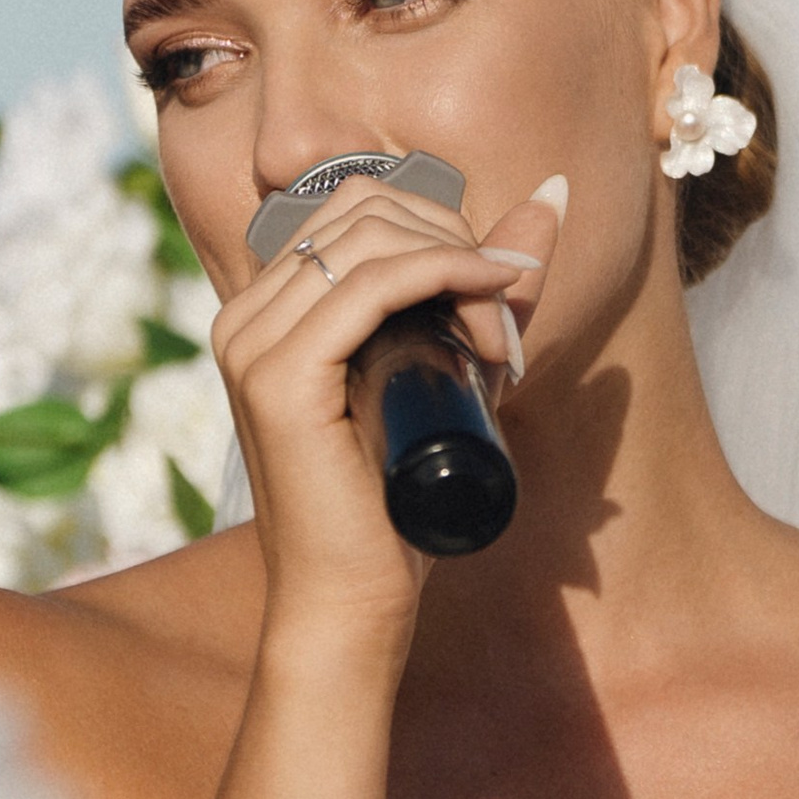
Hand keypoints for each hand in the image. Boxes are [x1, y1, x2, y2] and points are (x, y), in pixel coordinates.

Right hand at [210, 172, 559, 661]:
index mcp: (268, 311)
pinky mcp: (276, 376)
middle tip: (506, 324)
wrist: (350, 604)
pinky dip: (442, 273)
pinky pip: (368, 284)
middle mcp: (245, 316)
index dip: (441, 229)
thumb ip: (489, 288)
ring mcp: (251, 343)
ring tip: (502, 338)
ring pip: (371, 236)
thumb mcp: (453, 373)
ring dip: (460, 265)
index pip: (357, 207)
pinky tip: (488, 290)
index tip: (501, 295)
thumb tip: (552, 194)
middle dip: (456, 244)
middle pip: (364, 208)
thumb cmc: (394, 507)